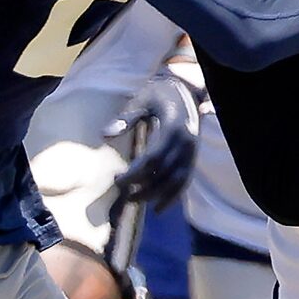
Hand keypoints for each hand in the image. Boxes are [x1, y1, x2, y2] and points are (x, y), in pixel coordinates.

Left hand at [105, 74, 199, 213]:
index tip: (117, 180)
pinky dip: (173, 196)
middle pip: (164, 174)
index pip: (153, 159)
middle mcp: (186, 143)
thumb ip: (126, 117)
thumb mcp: (142, 100)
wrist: (186, 90)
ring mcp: (192, 152)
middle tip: (122, 192)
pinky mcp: (193, 157)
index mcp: (172, 128)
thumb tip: (104, 134)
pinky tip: (159, 208)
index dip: (135, 173)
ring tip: (135, 200)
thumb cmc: (160, 94)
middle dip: (143, 186)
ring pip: (175, 182)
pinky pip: (185, 181)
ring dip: (156, 195)